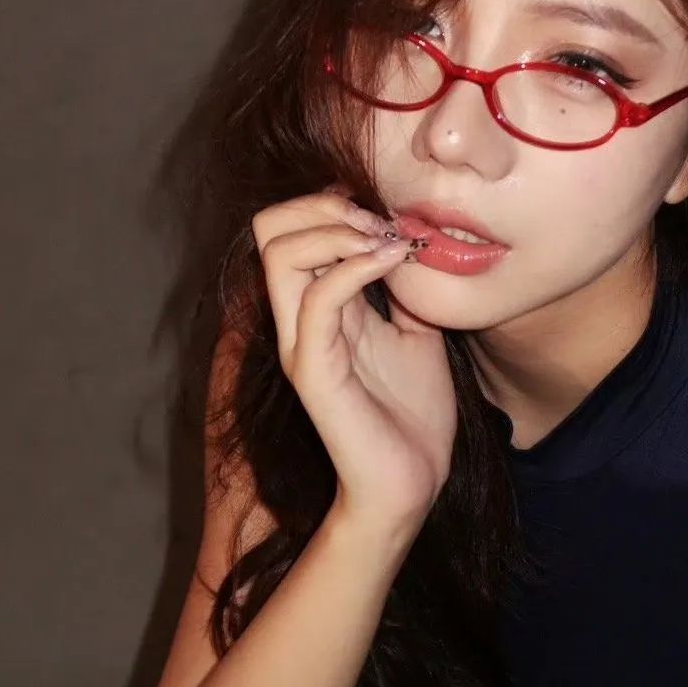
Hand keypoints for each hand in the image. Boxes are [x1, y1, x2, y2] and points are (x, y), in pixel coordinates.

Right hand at [251, 188, 457, 521]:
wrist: (413, 483)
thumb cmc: (414, 416)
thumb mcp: (419, 334)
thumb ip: (405, 289)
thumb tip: (415, 240)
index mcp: (317, 307)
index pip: (288, 227)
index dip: (329, 203)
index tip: (384, 213)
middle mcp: (297, 320)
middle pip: (268, 228)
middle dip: (324, 206)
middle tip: (381, 224)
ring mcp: (300, 344)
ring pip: (278, 253)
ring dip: (337, 231)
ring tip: (387, 243)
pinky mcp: (314, 372)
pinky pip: (318, 298)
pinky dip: (358, 266)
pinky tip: (394, 263)